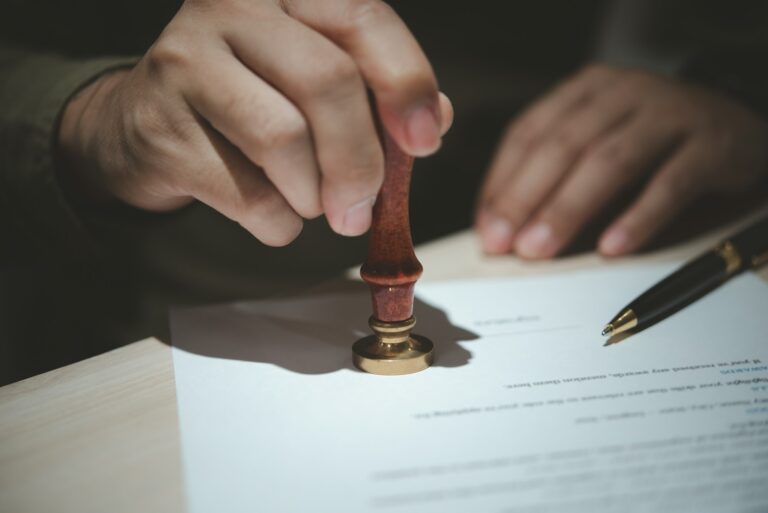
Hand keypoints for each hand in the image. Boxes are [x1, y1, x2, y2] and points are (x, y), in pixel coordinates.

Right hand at [59, 0, 452, 245]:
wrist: (144, 126)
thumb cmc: (250, 102)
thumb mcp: (315, 83)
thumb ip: (376, 93)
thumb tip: (433, 121)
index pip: (362, 16)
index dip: (406, 81)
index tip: (424, 142)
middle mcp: (230, 7)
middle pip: (327, 82)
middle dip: (360, 162)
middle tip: (361, 208)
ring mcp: (185, 61)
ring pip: (284, 139)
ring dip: (314, 196)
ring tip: (313, 206)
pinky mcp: (160, 127)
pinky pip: (247, 194)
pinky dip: (278, 223)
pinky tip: (274, 217)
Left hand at [476, 64, 767, 257]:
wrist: (735, 120)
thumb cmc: (651, 141)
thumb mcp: (597, 141)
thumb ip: (554, 174)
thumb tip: (501, 228)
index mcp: (585, 90)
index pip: (529, 132)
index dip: (502, 182)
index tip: (486, 227)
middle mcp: (624, 92)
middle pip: (563, 145)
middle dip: (526, 198)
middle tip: (505, 244)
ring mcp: (669, 113)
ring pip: (609, 162)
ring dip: (568, 210)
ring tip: (540, 250)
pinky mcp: (711, 144)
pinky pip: (669, 183)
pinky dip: (637, 217)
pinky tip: (611, 248)